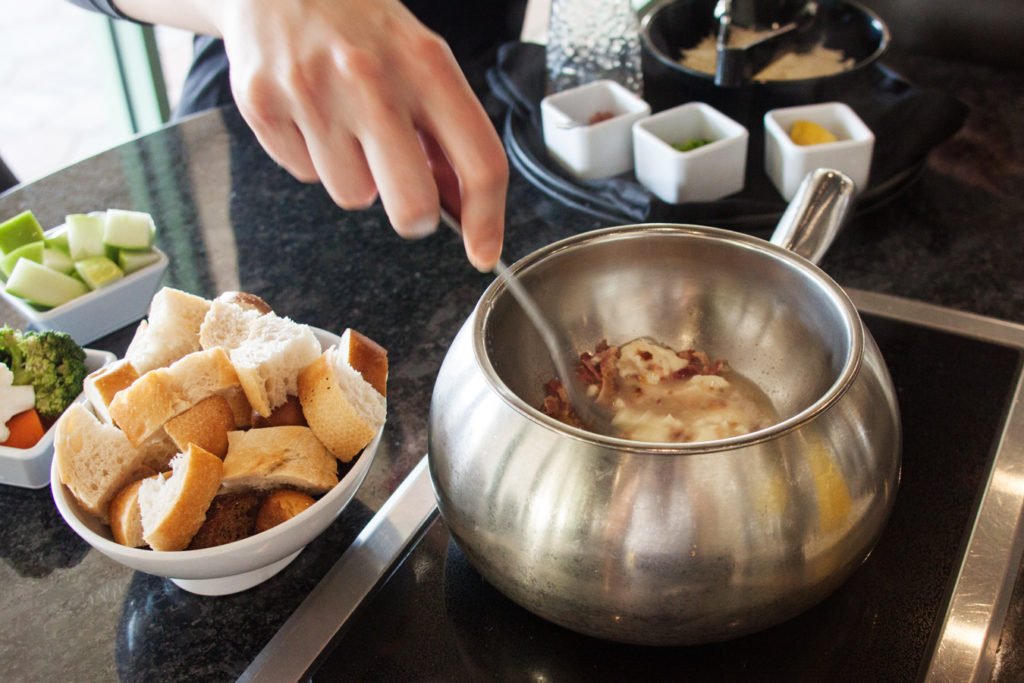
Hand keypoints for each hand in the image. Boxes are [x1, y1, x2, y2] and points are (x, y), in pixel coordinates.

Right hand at [211, 0, 507, 269]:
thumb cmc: (360, 26)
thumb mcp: (420, 61)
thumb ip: (445, 132)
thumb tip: (462, 208)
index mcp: (426, 64)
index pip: (479, 162)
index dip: (487, 220)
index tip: (483, 251)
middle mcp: (370, 78)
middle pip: (411, 205)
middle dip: (413, 216)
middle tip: (407, 197)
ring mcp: (312, 92)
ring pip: (352, 196)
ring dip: (356, 177)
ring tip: (346, 126)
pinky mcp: (262, 103)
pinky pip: (302, 174)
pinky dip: (312, 157)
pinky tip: (311, 115)